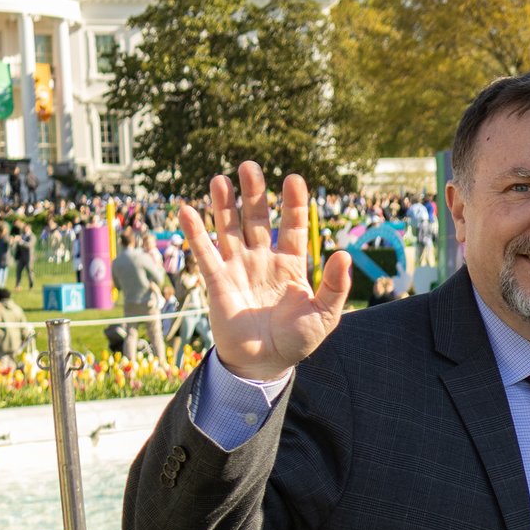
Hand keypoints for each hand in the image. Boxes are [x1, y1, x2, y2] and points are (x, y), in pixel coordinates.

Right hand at [177, 163, 349, 380]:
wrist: (265, 364)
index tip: (293, 179)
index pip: (293, 226)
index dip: (293, 203)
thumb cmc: (297, 341)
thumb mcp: (325, 315)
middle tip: (250, 166)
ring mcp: (239, 268)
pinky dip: (195, 231)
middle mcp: (263, 260)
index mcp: (291, 265)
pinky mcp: (217, 281)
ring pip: (230, 229)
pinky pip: (204, 252)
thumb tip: (343, 254)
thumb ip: (335, 286)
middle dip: (254, 193)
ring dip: (224, 204)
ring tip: (221, 179)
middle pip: (257, 219)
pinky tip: (187, 209)